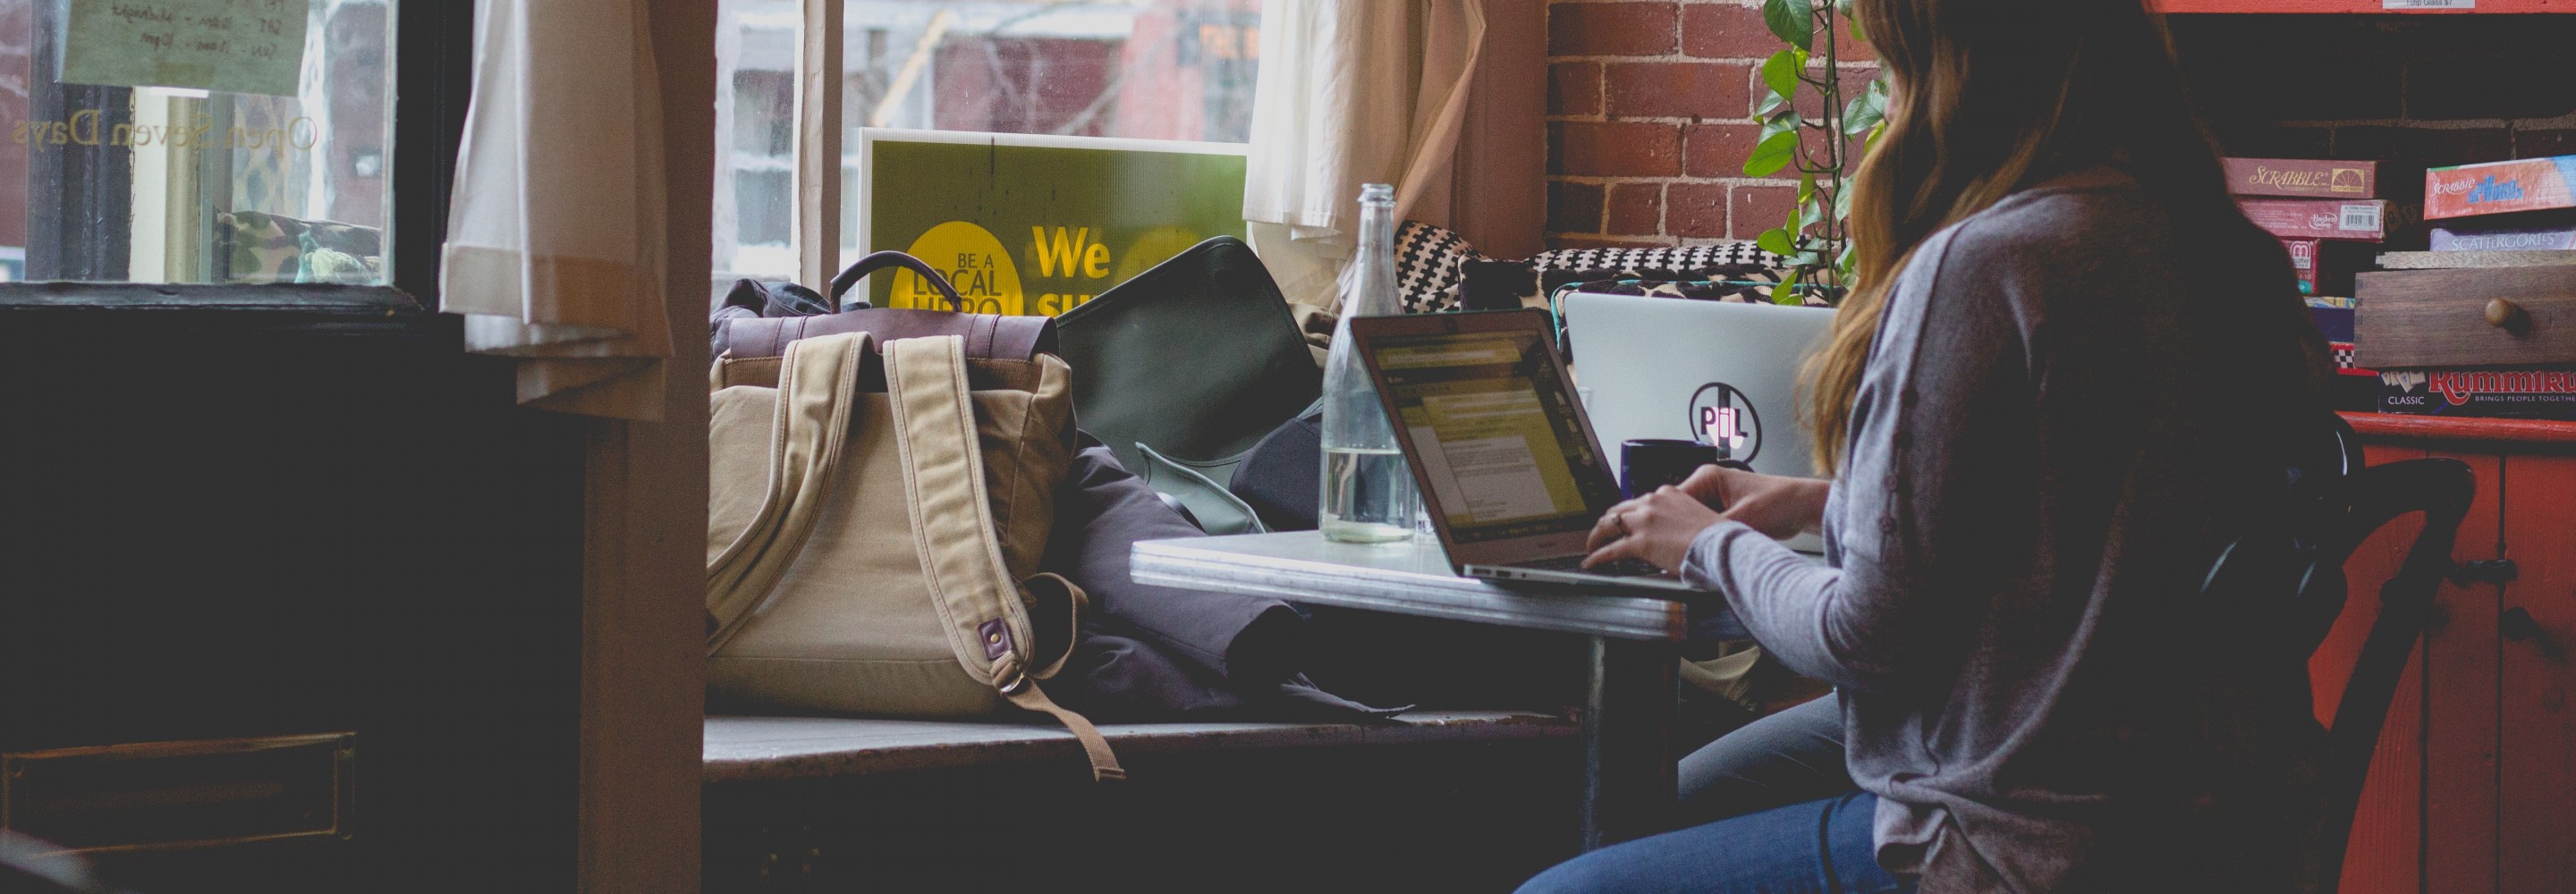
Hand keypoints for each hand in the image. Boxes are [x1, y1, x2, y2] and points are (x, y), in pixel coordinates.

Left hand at [1584, 486, 1723, 572]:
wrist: (1721, 546)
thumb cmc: (1717, 537)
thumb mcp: (1696, 516)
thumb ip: (1678, 519)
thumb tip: (1671, 534)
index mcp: (1668, 494)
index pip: (1639, 502)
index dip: (1628, 514)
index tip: (1625, 522)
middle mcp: (1652, 502)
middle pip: (1618, 510)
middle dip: (1608, 522)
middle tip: (1602, 534)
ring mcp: (1644, 521)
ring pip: (1609, 525)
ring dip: (1597, 536)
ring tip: (1592, 547)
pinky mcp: (1639, 542)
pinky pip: (1610, 549)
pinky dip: (1597, 556)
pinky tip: (1591, 562)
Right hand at [1678, 465, 1829, 540]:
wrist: (1804, 507)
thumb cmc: (1780, 502)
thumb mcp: (1741, 519)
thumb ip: (1711, 531)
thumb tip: (1689, 544)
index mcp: (1707, 477)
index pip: (1673, 501)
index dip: (1669, 523)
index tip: (1667, 541)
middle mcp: (1708, 486)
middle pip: (1680, 513)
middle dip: (1683, 532)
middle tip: (1684, 549)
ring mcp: (1715, 500)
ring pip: (1692, 523)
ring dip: (1697, 536)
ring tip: (1702, 548)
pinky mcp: (1724, 514)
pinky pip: (1706, 528)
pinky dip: (1707, 539)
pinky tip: (1711, 549)